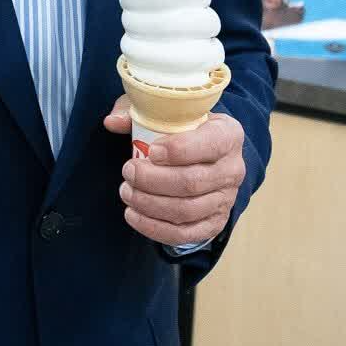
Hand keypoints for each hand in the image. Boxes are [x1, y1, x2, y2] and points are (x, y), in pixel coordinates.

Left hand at [103, 97, 244, 246]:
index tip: (151, 151)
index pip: (210, 144)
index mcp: (228, 134)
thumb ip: (140, 111)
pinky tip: (133, 214)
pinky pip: (185, 234)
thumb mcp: (167, 110)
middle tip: (128, 172)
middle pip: (192, 183)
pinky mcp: (214, 222)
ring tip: (126, 191)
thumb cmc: (183, 129)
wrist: (205, 156)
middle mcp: (233, 169)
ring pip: (186, 210)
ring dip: (149, 204)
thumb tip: (112, 122)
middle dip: (152, 180)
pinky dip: (154, 228)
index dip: (179, 150)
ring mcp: (225, 199)